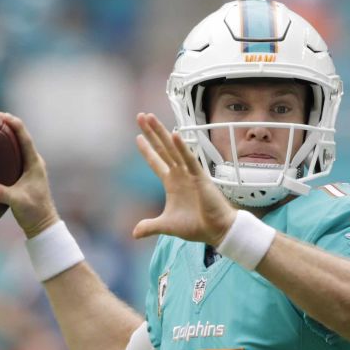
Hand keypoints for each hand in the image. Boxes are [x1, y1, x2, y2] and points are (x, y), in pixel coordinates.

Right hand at [0, 111, 59, 238]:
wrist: (43, 224)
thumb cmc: (34, 213)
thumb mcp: (18, 203)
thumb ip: (3, 195)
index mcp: (34, 163)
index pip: (23, 135)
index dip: (11, 121)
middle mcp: (33, 162)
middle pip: (19, 135)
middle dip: (4, 123)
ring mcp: (29, 168)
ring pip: (16, 144)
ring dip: (3, 135)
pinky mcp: (23, 175)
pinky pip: (11, 156)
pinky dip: (1, 150)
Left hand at [132, 112, 235, 244]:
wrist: (216, 231)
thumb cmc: (196, 226)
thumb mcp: (167, 226)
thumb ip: (151, 226)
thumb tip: (133, 233)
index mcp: (172, 183)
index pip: (156, 161)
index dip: (147, 150)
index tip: (138, 137)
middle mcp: (180, 174)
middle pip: (162, 148)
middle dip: (151, 132)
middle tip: (140, 116)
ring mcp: (190, 173)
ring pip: (173, 148)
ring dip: (161, 133)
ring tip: (149, 118)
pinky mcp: (200, 177)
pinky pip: (190, 159)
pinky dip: (182, 147)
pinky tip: (174, 134)